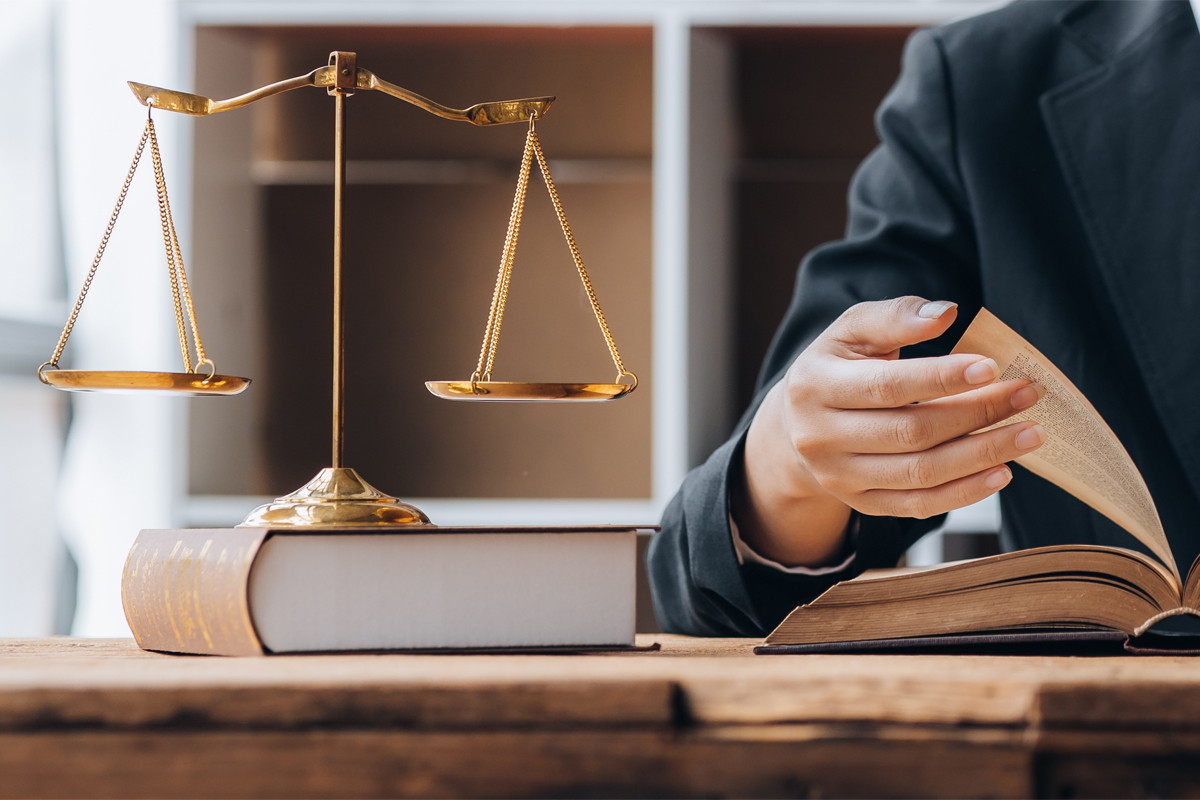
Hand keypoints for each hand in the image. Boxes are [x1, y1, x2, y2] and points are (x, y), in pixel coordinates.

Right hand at [733, 297, 1043, 567]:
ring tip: (1028, 434)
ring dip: (981, 455)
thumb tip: (945, 313)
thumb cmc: (838, 367)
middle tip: (1026, 395)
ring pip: (919, 473)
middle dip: (976, 414)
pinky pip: (918, 505)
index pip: (886, 386)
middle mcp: (819, 437)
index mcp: (814, 386)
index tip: (992, 368)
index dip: (941, 378)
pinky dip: (964, 492)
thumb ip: (895, 317)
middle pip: (910, 432)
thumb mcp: (852, 331)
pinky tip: (1000, 472)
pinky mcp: (860, 503)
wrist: (797, 423)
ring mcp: (838, 476)